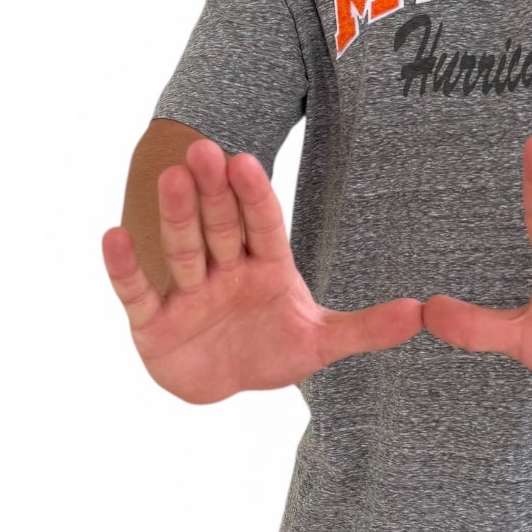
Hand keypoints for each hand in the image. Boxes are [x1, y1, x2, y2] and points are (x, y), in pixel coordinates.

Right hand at [102, 138, 423, 404]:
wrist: (225, 382)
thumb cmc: (271, 349)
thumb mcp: (320, 344)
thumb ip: (364, 328)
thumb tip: (420, 313)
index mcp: (266, 266)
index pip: (263, 224)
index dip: (254, 195)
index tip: (248, 161)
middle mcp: (225, 269)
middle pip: (220, 225)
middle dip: (213, 192)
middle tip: (203, 149)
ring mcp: (188, 292)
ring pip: (183, 248)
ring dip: (175, 215)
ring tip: (169, 177)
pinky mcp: (153, 322)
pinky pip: (137, 291)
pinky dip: (125, 267)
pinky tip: (112, 234)